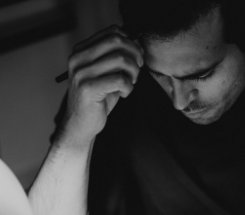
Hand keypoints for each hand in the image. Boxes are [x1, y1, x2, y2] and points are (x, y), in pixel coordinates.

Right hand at [59, 25, 143, 147]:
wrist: (81, 125)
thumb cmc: (96, 100)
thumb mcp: (105, 75)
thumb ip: (116, 59)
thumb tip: (137, 44)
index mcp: (81, 51)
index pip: (110, 32)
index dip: (130, 41)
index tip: (137, 56)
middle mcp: (78, 59)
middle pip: (116, 42)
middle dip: (134, 54)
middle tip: (139, 68)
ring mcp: (81, 73)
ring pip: (120, 59)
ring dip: (133, 72)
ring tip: (131, 83)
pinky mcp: (88, 88)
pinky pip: (120, 80)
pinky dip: (129, 87)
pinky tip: (124, 94)